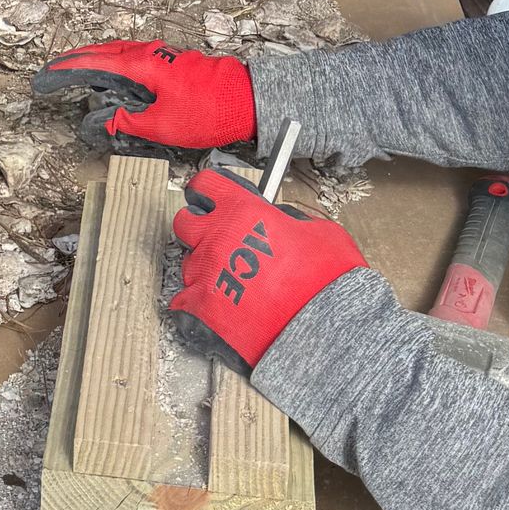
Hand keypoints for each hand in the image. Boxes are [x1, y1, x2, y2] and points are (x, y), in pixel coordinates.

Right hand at [33, 40, 255, 149]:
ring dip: (96, 59)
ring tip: (78, 70)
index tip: (46, 76)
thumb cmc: (210, 111)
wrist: (248, 99)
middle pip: (104, 51)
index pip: (94, 63)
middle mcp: (150, 53)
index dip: (66, 70)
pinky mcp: (174, 62)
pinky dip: (116, 62)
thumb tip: (105, 122)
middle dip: (76, 60)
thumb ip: (129, 122)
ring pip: (120, 52)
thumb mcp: (162, 126)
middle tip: (54, 70)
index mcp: (142, 65)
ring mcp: (163, 55)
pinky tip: (116, 75)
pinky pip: (135, 57)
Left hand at [169, 169, 366, 371]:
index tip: (208, 196)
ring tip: (232, 282)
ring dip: (204, 269)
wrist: (323, 325)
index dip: (207, 190)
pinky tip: (217, 306)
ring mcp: (206, 273)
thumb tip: (280, 221)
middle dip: (198, 228)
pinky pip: (183, 301)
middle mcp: (218, 237)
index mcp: (243, 211)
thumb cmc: (325, 278)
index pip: (206, 185)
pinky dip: (196, 304)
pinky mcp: (201, 308)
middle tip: (217, 239)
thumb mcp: (316, 229)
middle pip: (185, 222)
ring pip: (188, 263)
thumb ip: (288, 219)